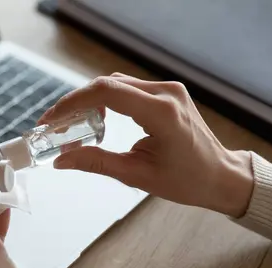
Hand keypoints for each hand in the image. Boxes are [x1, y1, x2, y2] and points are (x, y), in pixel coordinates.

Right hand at [40, 73, 253, 217]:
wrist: (220, 175)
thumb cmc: (186, 180)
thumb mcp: (136, 175)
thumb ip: (96, 163)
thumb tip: (61, 160)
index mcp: (162, 114)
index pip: (107, 93)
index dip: (73, 102)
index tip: (51, 119)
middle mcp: (166, 93)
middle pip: (107, 84)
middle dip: (75, 102)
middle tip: (54, 125)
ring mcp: (168, 90)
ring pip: (116, 84)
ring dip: (89, 100)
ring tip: (70, 124)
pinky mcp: (167, 93)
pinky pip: (128, 88)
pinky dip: (105, 100)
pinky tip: (94, 118)